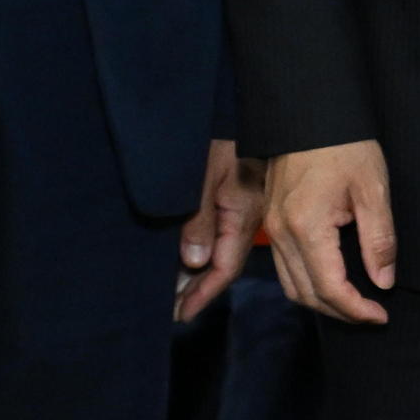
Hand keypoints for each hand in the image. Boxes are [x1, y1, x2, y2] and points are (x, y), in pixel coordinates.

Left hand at [175, 138, 264, 322]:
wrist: (233, 105)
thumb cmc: (217, 138)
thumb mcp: (201, 178)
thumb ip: (198, 221)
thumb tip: (196, 263)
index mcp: (244, 213)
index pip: (225, 266)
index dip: (203, 293)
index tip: (181, 314)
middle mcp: (248, 215)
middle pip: (225, 263)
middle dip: (199, 288)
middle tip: (171, 309)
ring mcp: (243, 206)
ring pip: (222, 250)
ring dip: (198, 272)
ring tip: (173, 291)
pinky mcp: (236, 197)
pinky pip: (220, 234)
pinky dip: (201, 251)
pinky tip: (186, 258)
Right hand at [261, 140, 394, 325]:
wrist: (309, 113)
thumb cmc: (344, 145)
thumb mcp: (373, 189)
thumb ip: (379, 239)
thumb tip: (383, 281)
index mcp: (306, 226)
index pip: (329, 287)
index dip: (356, 309)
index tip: (381, 315)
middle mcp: (281, 232)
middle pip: (306, 294)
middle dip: (339, 312)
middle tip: (372, 314)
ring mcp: (272, 227)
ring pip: (291, 285)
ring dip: (322, 301)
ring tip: (355, 302)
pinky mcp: (271, 220)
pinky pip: (285, 267)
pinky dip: (308, 283)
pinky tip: (333, 280)